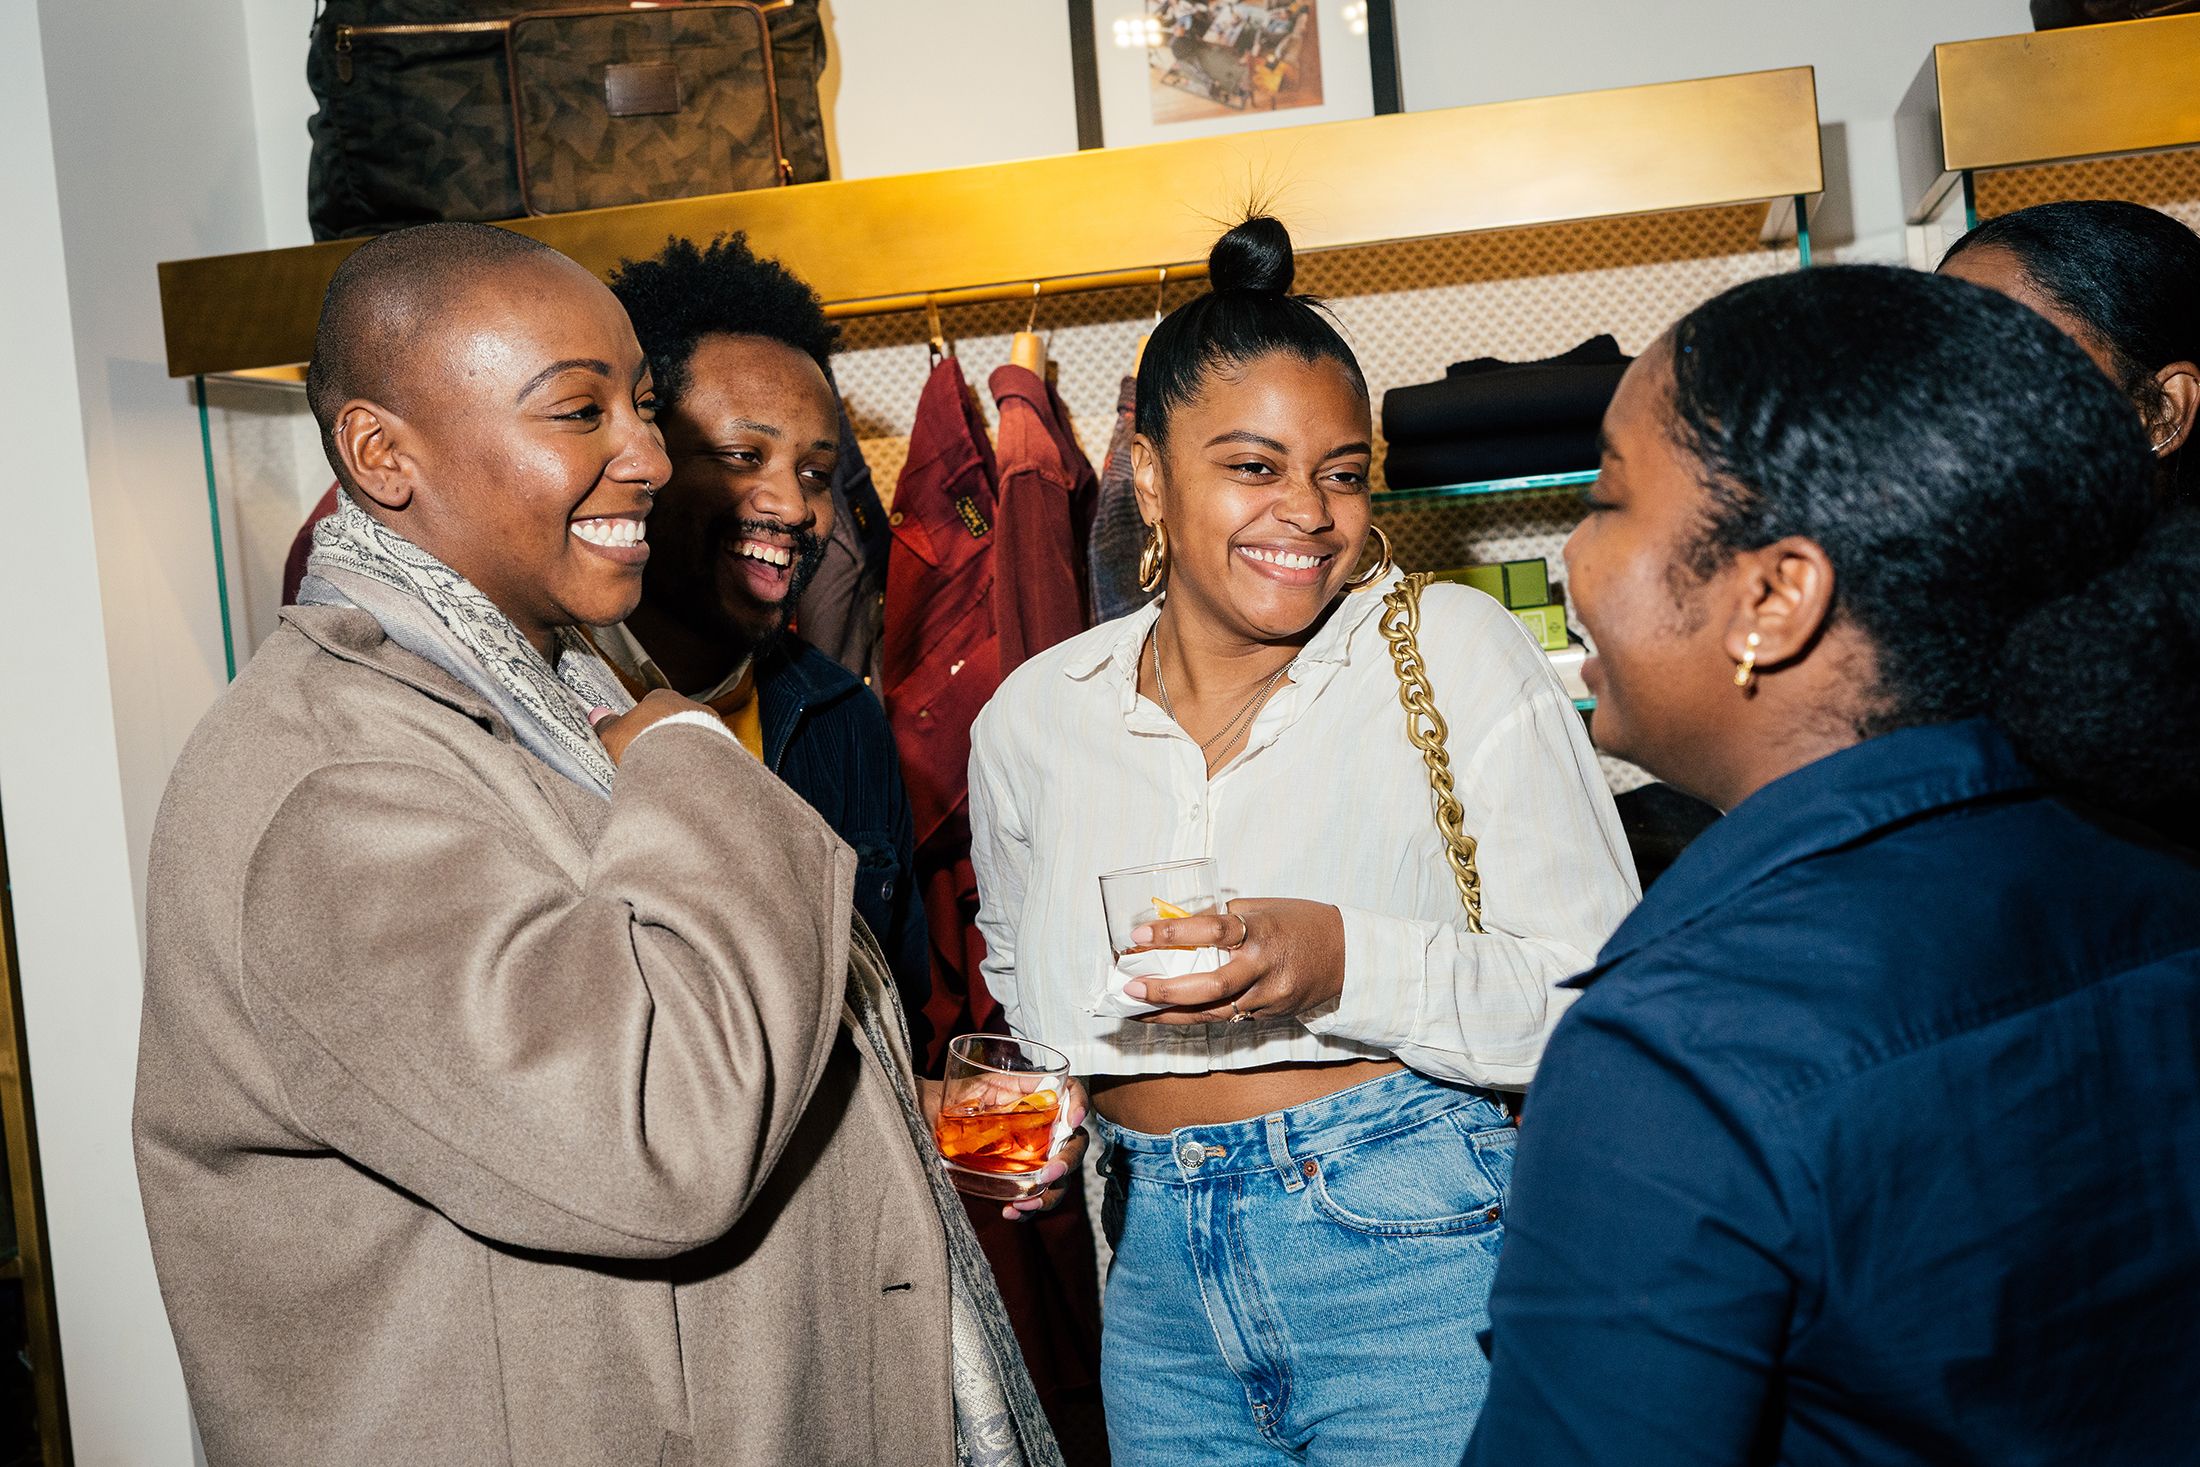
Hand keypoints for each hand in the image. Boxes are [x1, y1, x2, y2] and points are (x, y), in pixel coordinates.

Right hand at [590, 688, 716, 764]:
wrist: (683, 760)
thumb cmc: (643, 742)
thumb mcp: (614, 735)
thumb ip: (606, 726)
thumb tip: (597, 716)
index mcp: (662, 697)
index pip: (651, 708)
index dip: (641, 727)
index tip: (635, 744)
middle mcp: (689, 706)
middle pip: (674, 723)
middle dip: (665, 740)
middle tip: (653, 762)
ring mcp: (711, 724)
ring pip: (694, 738)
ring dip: (684, 753)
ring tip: (671, 774)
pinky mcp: (725, 745)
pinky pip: (709, 754)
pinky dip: (699, 764)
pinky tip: (690, 778)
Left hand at [918, 1075, 1090, 1221]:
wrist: (926, 1119)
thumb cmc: (953, 1095)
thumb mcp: (980, 1082)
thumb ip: (1005, 1085)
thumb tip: (1035, 1082)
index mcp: (1036, 1098)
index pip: (1071, 1093)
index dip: (1081, 1103)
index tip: (1073, 1120)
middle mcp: (1042, 1128)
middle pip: (1074, 1142)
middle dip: (1067, 1161)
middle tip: (1049, 1173)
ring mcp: (1032, 1157)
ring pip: (1059, 1179)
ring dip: (1049, 1194)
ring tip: (1026, 1203)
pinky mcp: (1016, 1180)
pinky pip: (1032, 1198)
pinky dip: (1026, 1209)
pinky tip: (1011, 1211)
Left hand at [1126, 898, 1344, 1025]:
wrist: (1348, 956)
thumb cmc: (1301, 922)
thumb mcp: (1265, 907)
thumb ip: (1226, 916)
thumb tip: (1180, 921)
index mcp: (1262, 931)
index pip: (1212, 931)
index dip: (1173, 933)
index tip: (1138, 936)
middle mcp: (1265, 968)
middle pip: (1210, 986)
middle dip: (1165, 991)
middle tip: (1131, 989)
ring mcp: (1269, 997)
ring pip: (1214, 1012)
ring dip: (1171, 1013)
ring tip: (1137, 1010)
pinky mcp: (1271, 1015)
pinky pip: (1228, 1017)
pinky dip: (1196, 1017)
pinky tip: (1168, 1016)